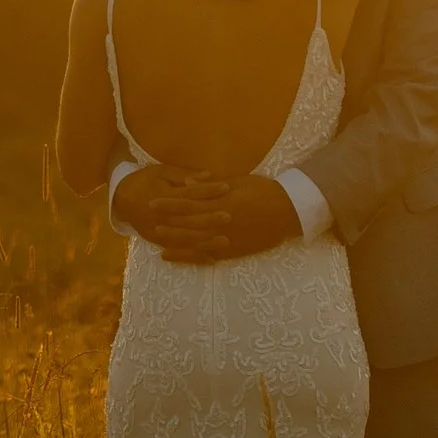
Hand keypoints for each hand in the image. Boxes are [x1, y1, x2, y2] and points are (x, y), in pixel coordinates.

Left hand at [114, 167, 303, 264]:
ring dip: (175, 241)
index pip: (189, 203)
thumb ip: (212, 186)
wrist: (290, 211)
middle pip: (188, 224)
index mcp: (222, 202)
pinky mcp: (233, 251)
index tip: (153, 202)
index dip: (169, 204)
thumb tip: (187, 183)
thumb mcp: (238, 181)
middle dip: (167, 223)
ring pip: (195, 242)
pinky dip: (189, 256)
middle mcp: (222, 223)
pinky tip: (174, 256)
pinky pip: (207, 255)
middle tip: (148, 222)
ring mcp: (227, 239)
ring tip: (157, 241)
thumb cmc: (265, 190)